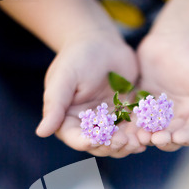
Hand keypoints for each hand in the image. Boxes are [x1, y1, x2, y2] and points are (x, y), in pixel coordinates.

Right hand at [36, 32, 145, 157]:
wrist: (102, 41)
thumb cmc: (78, 56)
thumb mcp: (64, 78)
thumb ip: (54, 105)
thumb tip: (40, 132)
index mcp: (67, 120)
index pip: (76, 139)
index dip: (86, 142)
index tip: (95, 140)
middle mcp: (87, 126)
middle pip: (99, 146)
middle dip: (111, 146)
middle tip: (124, 141)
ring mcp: (107, 123)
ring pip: (117, 143)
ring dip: (127, 146)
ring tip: (138, 142)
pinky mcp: (124, 117)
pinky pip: (132, 132)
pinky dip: (139, 136)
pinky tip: (147, 137)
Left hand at [136, 32, 188, 150]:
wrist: (175, 36)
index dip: (187, 136)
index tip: (179, 137)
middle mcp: (179, 120)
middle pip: (172, 136)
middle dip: (164, 139)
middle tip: (155, 139)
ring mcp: (159, 115)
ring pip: (152, 131)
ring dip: (146, 136)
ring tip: (140, 136)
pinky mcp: (142, 107)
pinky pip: (136, 118)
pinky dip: (131, 125)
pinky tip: (126, 127)